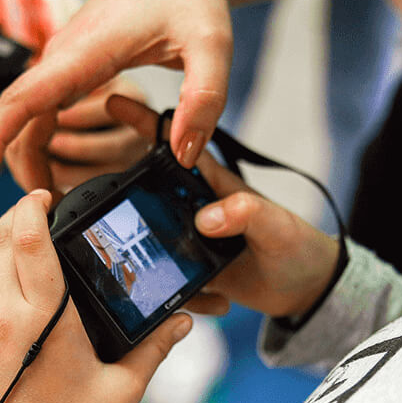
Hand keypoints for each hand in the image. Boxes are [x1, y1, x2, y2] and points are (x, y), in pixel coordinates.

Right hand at [0, 0, 234, 191]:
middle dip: (17, 168)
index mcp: (85, 51)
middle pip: (17, 119)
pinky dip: (44, 140)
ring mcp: (66, 59)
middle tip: (39, 217)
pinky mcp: (76, 64)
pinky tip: (59, 170)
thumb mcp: (212, 45)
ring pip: (29, 116)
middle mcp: (64, 55)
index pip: (21, 102)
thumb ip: (203, 99)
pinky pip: (46, 107)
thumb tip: (183, 154)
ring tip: (53, 201)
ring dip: (31, 158)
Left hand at [0, 190, 192, 402]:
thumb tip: (185, 320)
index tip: (44, 197)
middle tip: (31, 215)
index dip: (34, 209)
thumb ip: (154, 347)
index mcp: (48, 318)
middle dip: (15, 220)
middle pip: (1, 246)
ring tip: (3, 236)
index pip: (33, 242)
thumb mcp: (124, 388)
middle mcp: (4, 318)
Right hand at [107, 96, 341, 320]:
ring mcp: (192, 240)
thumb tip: (207, 218)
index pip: (177, 146)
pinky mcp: (193, 272)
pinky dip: (174, 293)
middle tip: (95, 199)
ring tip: (139, 270)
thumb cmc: (299, 247)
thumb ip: (247, 214)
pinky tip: (202, 300)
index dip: (146, 124)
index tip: (115, 102)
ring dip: (143, 253)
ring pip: (151, 237)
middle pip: (149, 192)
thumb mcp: (277, 227)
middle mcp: (198, 208)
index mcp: (215, 184)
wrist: (306, 291)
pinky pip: (168, 279)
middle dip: (122, 193)